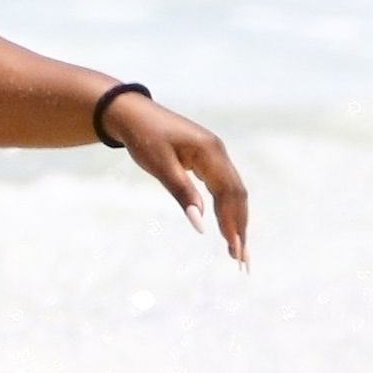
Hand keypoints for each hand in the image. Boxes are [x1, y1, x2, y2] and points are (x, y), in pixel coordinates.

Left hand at [101, 94, 250, 268]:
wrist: (131, 113)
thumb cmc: (143, 137)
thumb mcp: (160, 166)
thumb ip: (182, 194)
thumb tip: (200, 224)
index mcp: (211, 152)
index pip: (229, 193)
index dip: (232, 221)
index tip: (234, 248)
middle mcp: (219, 153)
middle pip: (237, 194)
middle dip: (240, 226)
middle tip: (241, 259)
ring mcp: (215, 155)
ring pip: (233, 192)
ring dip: (236, 219)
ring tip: (236, 249)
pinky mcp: (207, 159)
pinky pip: (223, 187)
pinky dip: (226, 208)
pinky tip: (226, 225)